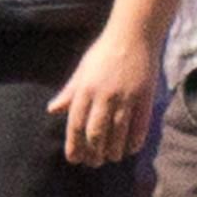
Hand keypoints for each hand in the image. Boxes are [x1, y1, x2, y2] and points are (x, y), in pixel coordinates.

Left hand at [54, 27, 161, 168]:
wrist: (134, 34)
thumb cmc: (105, 52)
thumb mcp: (82, 69)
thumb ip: (69, 92)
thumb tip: (52, 109)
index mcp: (85, 89)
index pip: (76, 125)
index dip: (74, 146)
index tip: (74, 159)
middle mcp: (104, 95)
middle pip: (96, 134)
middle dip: (94, 153)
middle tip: (94, 162)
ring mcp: (126, 97)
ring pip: (118, 134)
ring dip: (113, 151)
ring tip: (111, 157)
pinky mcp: (144, 98)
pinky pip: (139, 127)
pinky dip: (134, 142)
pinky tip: (129, 149)